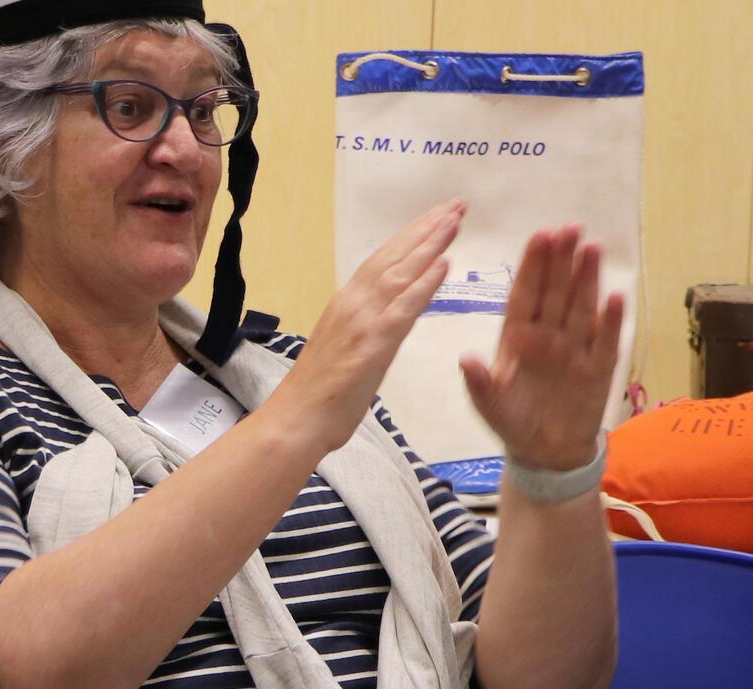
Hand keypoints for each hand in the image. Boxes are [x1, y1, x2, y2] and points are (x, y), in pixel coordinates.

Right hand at [279, 199, 463, 455]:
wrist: (296, 419)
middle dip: (426, 228)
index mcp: (346, 303)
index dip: (411, 236)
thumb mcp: (345, 349)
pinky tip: (444, 263)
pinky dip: (424, 283)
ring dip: (430, 244)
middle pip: (393, 256)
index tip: (436, 217)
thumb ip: (366, 327)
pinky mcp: (372, 343)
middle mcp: (352, 303)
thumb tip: (386, 317)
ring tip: (456, 221)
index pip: (382, 260)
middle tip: (456, 205)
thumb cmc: (318, 394)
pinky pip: (403, 307)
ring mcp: (361, 321)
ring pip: (400, 272)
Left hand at [460, 225, 625, 469]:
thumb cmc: (513, 421)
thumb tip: (465, 360)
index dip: (533, 267)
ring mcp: (575, 349)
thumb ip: (480, 384)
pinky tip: (616, 297)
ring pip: (581, 307)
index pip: (526, 295)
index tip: (540, 236)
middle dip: (562, 260)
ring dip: (587, 279)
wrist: (545, 452)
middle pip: (556, 292)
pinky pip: (605, 341)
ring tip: (592, 248)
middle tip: (570, 228)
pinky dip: (611, 321)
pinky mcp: (598, 368)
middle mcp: (548, 336)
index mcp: (518, 338)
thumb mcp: (490, 406)